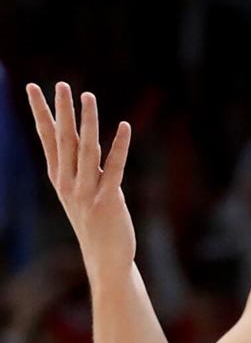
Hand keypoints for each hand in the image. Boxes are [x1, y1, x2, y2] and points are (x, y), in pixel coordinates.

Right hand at [27, 82, 135, 282]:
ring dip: (88, 122)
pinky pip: (114, 169)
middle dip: (62, 110)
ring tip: (88, 96)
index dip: (41, 112)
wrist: (104, 258)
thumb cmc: (95, 222)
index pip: (48, 138)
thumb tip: (83, 137)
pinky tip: (124, 126)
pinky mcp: (107, 201)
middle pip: (64, 140)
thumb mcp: (80, 191)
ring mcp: (86, 193)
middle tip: (60, 84)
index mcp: (59, 178)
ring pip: (86, 150)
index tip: (34, 87)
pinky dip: (119, 147)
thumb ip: (81, 165)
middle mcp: (68, 183)